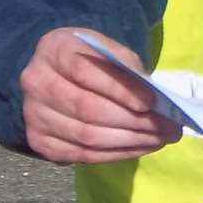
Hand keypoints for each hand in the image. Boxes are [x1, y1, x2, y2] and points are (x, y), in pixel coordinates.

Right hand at [19, 28, 182, 163]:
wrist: (56, 72)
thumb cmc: (90, 57)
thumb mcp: (106, 47)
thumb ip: (126, 66)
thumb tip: (153, 98)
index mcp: (54, 49)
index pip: (85, 71)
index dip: (120, 89)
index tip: (153, 102)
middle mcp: (36, 83)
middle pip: (87, 109)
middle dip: (133, 122)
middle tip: (168, 128)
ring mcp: (34, 115)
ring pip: (86, 137)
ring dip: (129, 142)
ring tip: (159, 139)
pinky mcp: (40, 141)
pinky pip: (81, 155)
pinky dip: (114, 154)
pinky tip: (139, 148)